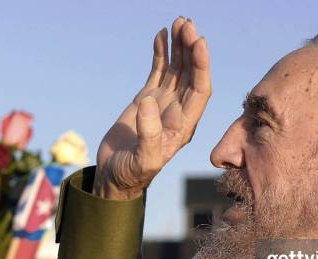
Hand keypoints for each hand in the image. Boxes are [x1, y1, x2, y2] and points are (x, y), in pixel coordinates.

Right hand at [94, 17, 210, 199]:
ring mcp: (163, 104)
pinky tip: (162, 36)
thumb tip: (149, 102)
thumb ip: (149, 135)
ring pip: (177, 70)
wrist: (115, 177)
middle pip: (191, 75)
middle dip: (191, 49)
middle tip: (187, 24)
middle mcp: (178, 112)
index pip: (200, 91)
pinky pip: (158, 73)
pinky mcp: (146, 101)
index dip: (202, 67)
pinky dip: (161, 54)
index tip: (199, 43)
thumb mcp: (142, 160)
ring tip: (179, 22)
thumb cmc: (131, 174)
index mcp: (183, 126)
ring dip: (180, 47)